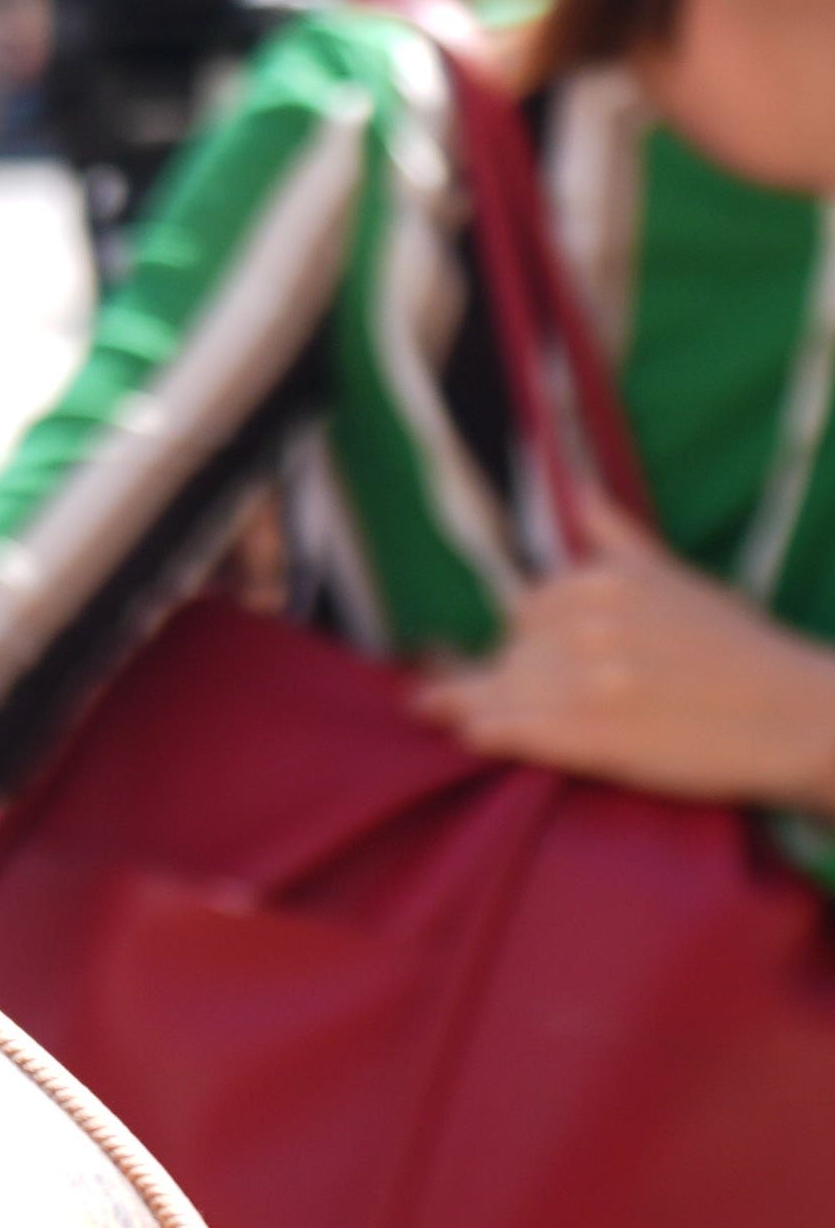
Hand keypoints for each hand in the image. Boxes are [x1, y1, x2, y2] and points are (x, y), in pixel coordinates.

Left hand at [415, 485, 834, 808]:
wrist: (800, 715)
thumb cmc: (743, 649)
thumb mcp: (680, 579)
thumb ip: (619, 540)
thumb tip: (579, 489)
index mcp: (603, 584)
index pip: (528, 609)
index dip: (519, 638)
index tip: (509, 653)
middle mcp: (588, 626)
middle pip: (512, 651)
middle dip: (497, 670)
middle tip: (463, 686)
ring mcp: (589, 683)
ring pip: (502, 692)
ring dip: (465, 700)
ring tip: (431, 704)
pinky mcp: (596, 737)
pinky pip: (518, 731)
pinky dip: (489, 731)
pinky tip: (468, 734)